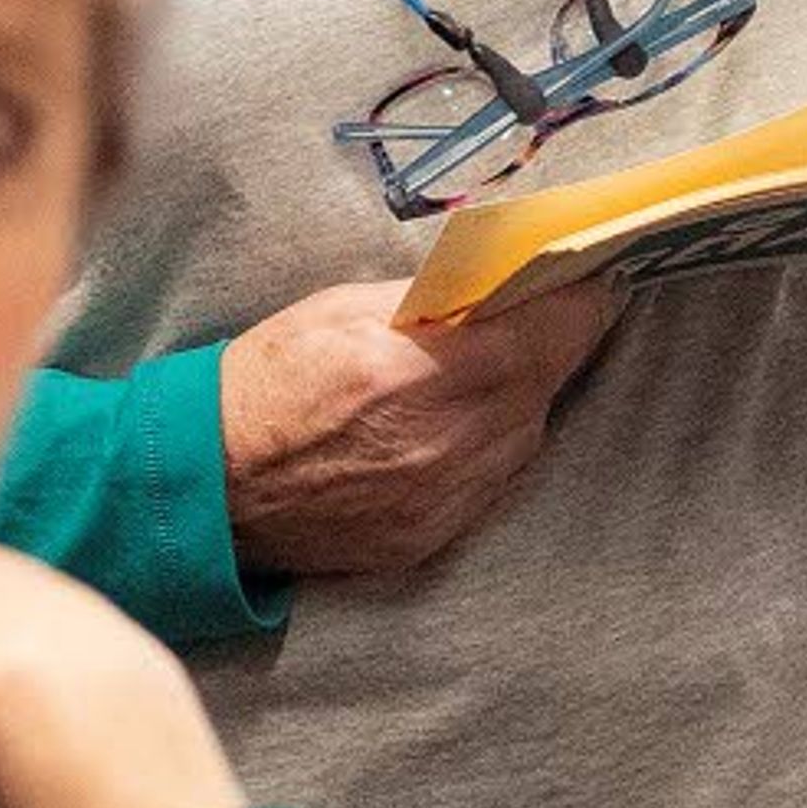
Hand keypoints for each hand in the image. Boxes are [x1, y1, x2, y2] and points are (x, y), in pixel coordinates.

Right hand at [218, 272, 621, 578]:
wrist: (211, 487)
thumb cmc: (271, 382)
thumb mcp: (348, 306)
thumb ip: (440, 295)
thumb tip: (507, 272)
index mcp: (428, 371)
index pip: (556, 327)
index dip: (584, 294)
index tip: (595, 273)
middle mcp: (449, 441)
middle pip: (551, 377)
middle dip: (557, 338)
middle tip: (552, 306)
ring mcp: (445, 498)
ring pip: (529, 430)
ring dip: (526, 392)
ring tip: (494, 363)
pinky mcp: (432, 536)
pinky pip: (494, 478)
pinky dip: (491, 442)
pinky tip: (461, 419)